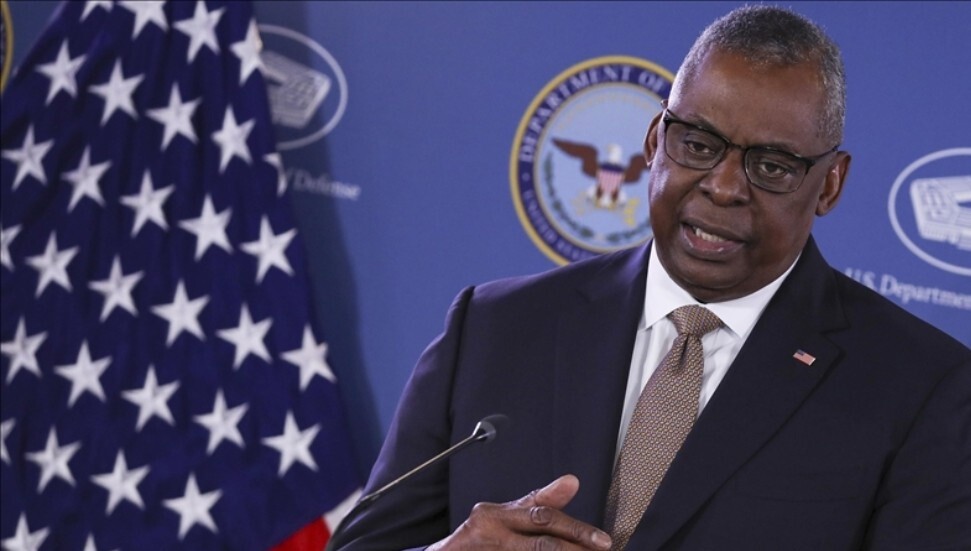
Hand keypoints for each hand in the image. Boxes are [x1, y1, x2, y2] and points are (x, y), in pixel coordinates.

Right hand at [427, 474, 611, 549]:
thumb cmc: (482, 536)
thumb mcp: (507, 513)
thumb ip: (540, 500)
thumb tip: (572, 481)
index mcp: (497, 514)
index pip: (544, 517)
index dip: (576, 529)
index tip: (603, 540)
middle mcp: (491, 532)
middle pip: (542, 544)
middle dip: (575, 548)